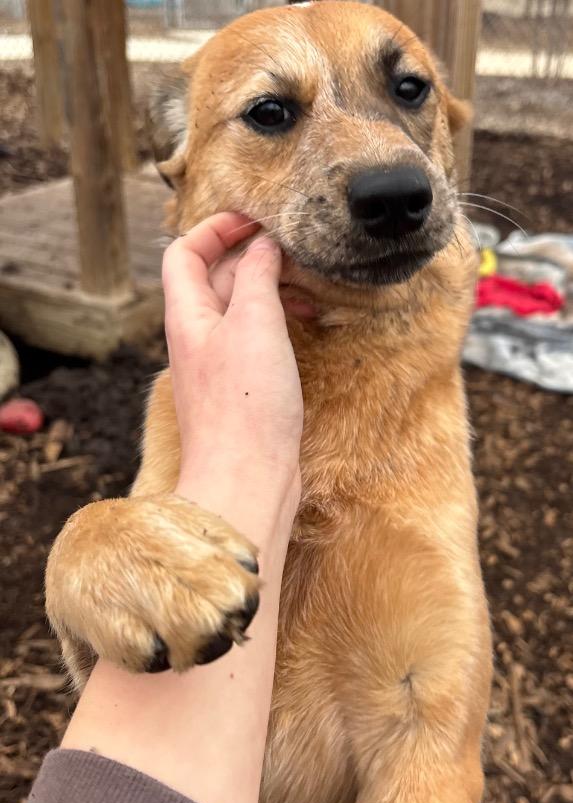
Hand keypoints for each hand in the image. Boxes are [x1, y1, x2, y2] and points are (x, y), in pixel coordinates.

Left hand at [162, 213, 303, 535]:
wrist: (245, 481)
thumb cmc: (244, 406)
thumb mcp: (254, 323)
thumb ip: (257, 275)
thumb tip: (264, 244)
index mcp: (188, 315)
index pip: (185, 252)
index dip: (215, 228)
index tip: (257, 220)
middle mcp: (198, 338)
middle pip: (217, 278)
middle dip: (254, 258)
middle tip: (298, 252)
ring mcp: (219, 366)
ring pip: (242, 310)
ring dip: (272, 291)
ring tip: (311, 290)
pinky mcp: (242, 391)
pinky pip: (257, 342)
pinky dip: (280, 324)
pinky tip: (308, 328)